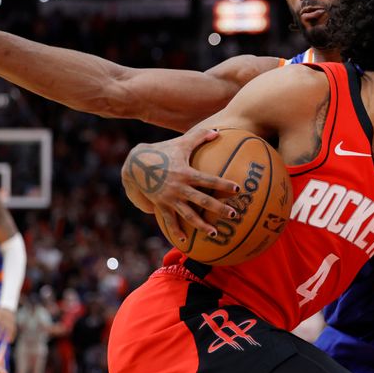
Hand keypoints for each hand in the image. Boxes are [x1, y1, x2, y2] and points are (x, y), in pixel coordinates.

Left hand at [0, 307, 16, 342]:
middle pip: (4, 325)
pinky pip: (14, 329)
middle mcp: (7, 317)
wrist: (9, 308)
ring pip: (10, 328)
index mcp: (2, 313)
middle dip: (1, 331)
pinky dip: (12, 335)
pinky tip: (10, 341)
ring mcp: (11, 321)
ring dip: (8, 334)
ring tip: (5, 341)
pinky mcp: (14, 324)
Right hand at [122, 128, 240, 240]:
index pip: (209, 180)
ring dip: (202, 225)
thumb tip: (218, 131)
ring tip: (215, 234)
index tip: (237, 189)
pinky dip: (176, 230)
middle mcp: (180, 188)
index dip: (223, 184)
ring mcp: (170, 198)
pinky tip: (183, 240)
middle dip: (219, 208)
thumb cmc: (162, 151)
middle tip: (234, 215)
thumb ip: (200, 136)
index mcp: (186, 173)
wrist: (136, 163)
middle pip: (203, 201)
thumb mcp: (181, 143)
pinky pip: (169, 220)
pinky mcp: (160, 205)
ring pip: (189, 215)